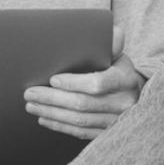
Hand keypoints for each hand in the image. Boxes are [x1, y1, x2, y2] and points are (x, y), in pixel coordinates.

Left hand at [24, 26, 143, 140]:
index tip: (52, 79)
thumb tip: (112, 30)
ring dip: (52, 113)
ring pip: (79, 121)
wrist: (133, 95)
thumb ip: (111, 42)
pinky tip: (44, 119)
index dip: (73, 83)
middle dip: (52, 99)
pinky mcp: (107, 133)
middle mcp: (124, 103)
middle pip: (83, 104)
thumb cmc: (117, 69)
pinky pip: (81, 133)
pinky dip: (60, 126)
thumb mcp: (117, 55)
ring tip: (31, 105)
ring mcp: (116, 121)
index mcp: (125, 79)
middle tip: (30, 93)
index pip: (97, 84)